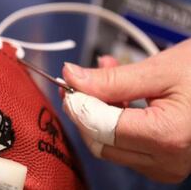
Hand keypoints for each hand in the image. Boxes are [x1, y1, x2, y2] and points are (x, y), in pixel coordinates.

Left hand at [62, 40, 190, 182]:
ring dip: (99, 109)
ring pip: (108, 143)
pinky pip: (123, 143)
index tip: (68, 82)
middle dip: (86, 108)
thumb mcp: (160, 70)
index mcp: (168, 136)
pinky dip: (113, 118)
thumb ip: (111, 79)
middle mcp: (166, 161)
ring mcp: (165, 165)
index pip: (101, 127)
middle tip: (80, 78)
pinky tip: (117, 92)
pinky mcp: (162, 161)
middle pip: (100, 140)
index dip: (79, 104)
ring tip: (106, 75)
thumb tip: (71, 77)